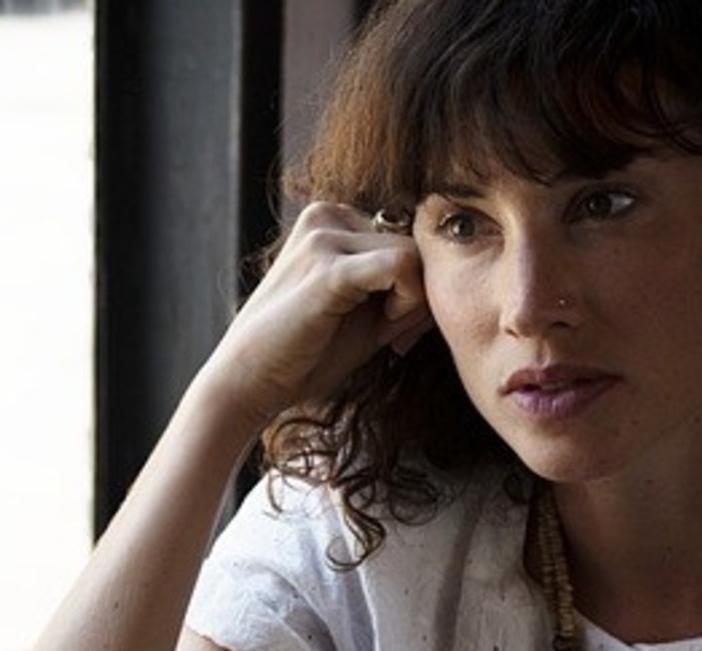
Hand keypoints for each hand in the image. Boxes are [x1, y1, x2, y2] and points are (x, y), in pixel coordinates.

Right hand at [204, 200, 431, 429]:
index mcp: (330, 220)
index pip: (404, 237)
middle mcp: (326, 216)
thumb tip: (453, 275)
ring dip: (410, 302)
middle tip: (390, 336)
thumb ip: (402, 291)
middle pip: (414, 243)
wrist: (248, 383)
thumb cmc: (303, 355)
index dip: (411, 286)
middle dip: (413, 295)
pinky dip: (406, 302)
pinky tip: (383, 330)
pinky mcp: (328, 267)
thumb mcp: (363, 315)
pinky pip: (401, 267)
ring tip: (378, 333)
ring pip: (413, 255)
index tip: (393, 328)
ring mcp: (323, 237)